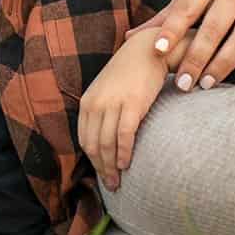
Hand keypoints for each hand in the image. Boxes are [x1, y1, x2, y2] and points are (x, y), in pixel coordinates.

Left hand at [77, 32, 168, 191]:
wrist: (149, 49)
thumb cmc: (131, 73)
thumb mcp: (107, 90)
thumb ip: (102, 112)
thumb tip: (104, 141)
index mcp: (88, 102)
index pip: (84, 140)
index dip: (92, 161)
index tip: (102, 173)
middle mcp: (96, 103)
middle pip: (94, 146)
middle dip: (101, 169)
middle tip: (111, 185)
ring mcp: (113, 104)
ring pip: (107, 144)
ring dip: (112, 167)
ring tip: (119, 181)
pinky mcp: (132, 104)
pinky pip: (124, 136)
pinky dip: (124, 153)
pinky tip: (127, 164)